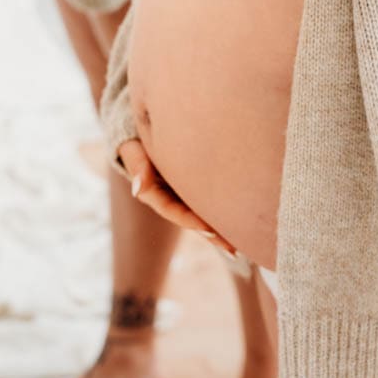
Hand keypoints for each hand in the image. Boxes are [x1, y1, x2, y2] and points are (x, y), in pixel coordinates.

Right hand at [118, 137, 235, 254]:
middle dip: (211, 234)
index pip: (173, 211)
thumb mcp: (133, 149)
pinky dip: (221, 208)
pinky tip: (241, 218)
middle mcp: (168, 197)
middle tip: (233, 248)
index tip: (210, 230)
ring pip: (202, 211)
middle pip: (191, 219)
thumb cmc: (137, 138)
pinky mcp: (191, 184)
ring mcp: (180, 192)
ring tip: (244, 241)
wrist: (145, 128)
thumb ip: (137, 165)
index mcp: (152, 193)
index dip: (191, 221)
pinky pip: (207, 198)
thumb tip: (138, 189)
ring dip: (220, 227)